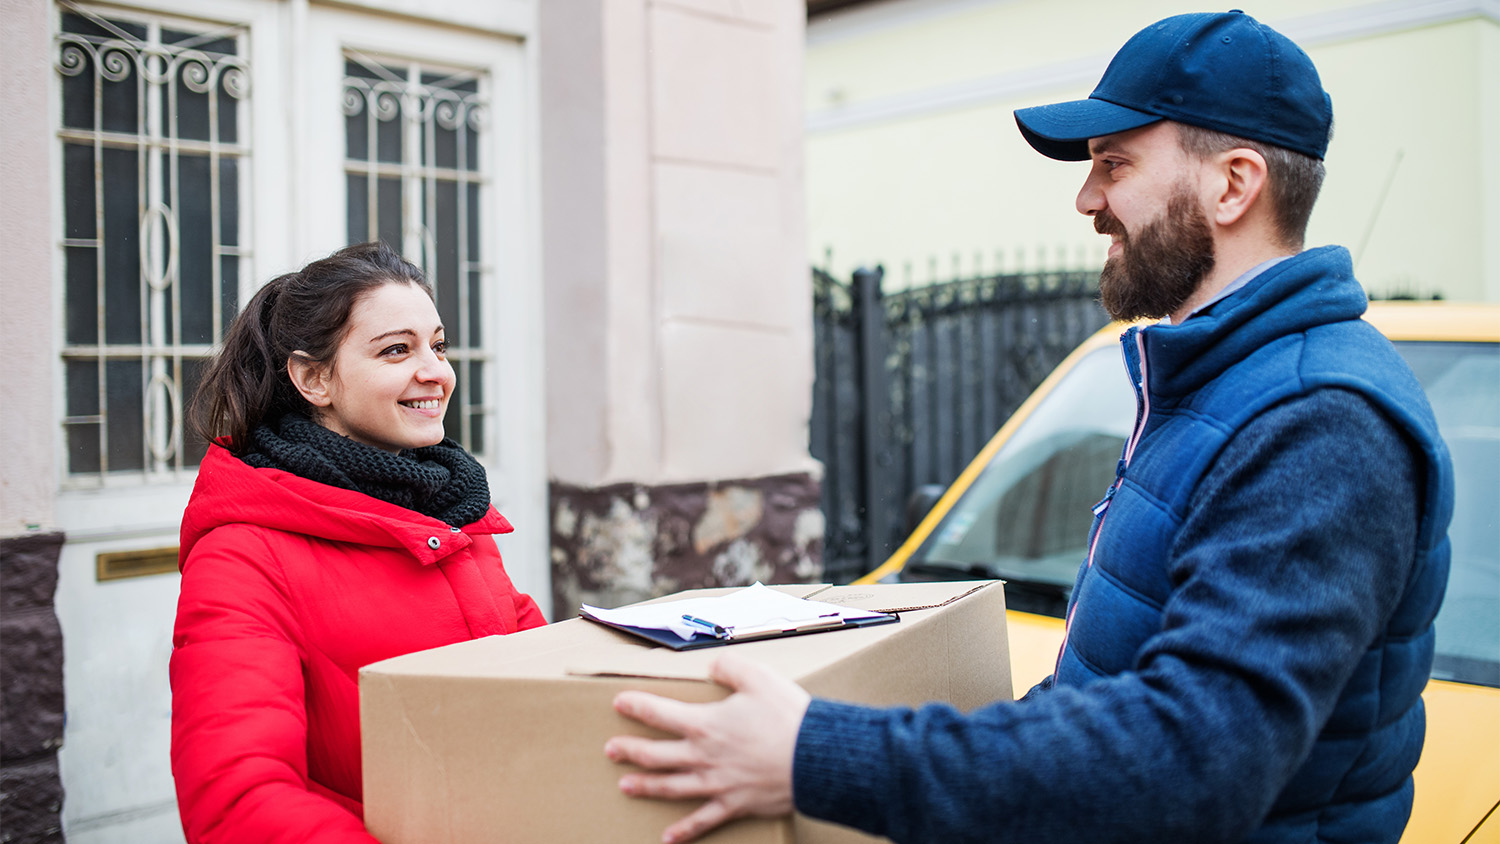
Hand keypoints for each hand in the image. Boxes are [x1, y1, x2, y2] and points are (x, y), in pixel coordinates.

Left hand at [605, 653, 811, 843]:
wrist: (815, 759)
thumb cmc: (788, 717)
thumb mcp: (758, 677)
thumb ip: (730, 667)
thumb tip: (712, 664)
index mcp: (705, 723)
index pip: (659, 713)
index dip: (636, 706)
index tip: (618, 702)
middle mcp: (703, 756)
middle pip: (655, 754)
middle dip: (630, 750)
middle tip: (611, 749)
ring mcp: (716, 784)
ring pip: (670, 787)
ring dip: (645, 786)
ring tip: (625, 786)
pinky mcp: (734, 804)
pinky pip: (703, 820)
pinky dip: (684, 831)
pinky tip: (668, 839)